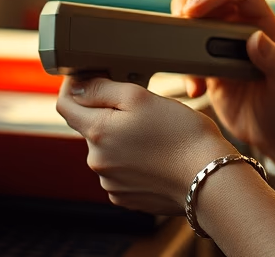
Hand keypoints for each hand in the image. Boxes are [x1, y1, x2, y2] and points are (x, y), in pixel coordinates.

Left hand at [56, 75, 234, 213]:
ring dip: (122, 139)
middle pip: (90, 127)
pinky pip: (121, 171)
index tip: (92, 77)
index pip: (65, 104)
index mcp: (97, 132)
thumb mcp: (141, 97)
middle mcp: (97, 161)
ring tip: (156, 135)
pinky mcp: (126, 197)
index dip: (75, 85)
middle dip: (109, 114)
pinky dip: (133, 161)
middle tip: (143, 108)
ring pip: (107, 150)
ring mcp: (111, 182)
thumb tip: (75, 86)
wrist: (209, 179)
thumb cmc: (182, 134)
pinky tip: (156, 157)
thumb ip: (102, 89)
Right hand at [172, 0, 274, 164]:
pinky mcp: (206, 65)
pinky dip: (181, 65)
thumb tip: (257, 38)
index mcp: (264, 24)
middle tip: (181, 18)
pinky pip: (185, 51)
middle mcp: (240, 28)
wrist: (274, 137)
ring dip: (180, 28)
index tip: (197, 8)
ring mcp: (220, 44)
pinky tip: (195, 89)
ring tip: (183, 54)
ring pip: (192, 15)